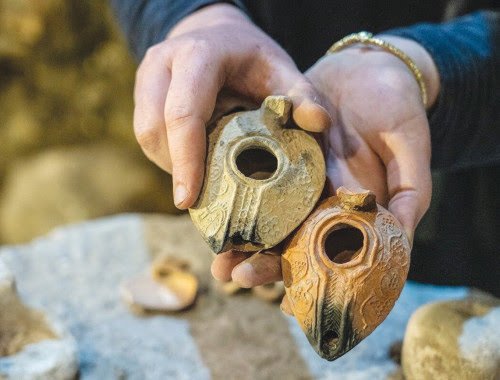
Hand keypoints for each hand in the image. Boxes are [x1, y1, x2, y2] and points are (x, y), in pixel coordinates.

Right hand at [133, 3, 329, 208]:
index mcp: (199, 55)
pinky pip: (146, 134)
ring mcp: (147, 76)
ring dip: (171, 164)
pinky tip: (193, 163)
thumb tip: (318, 123)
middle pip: (154, 128)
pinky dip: (168, 156)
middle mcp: (163, 63)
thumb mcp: (282, 69)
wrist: (220, 35)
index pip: (184, 113)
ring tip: (200, 180)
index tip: (188, 201)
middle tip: (199, 200)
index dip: (186, 160)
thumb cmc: (252, 58)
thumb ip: (302, 94)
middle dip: (177, 169)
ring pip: (146, 135)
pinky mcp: (142, 92)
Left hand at [211, 36, 439, 308]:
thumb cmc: (397, 109)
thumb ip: (413, 191)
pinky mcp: (274, 153)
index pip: (330, 251)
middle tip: (235, 275)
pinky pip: (252, 175)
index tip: (284, 300)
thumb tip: (405, 235)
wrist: (369, 70)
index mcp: (349, 209)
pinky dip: (235, 193)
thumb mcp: (412, 147)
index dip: (310, 277)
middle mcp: (318, 200)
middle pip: (291, 240)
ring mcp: (293, 178)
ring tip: (217, 255)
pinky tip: (214, 209)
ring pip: (266, 216)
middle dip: (262, 261)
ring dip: (242, 237)